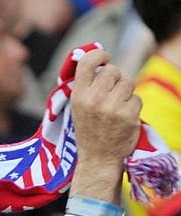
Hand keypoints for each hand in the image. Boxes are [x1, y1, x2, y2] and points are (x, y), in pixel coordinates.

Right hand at [70, 49, 141, 203]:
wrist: (98, 160)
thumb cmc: (89, 133)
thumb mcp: (78, 109)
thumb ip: (86, 87)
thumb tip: (99, 63)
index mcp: (79, 96)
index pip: (88, 61)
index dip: (100, 55)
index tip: (106, 58)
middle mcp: (94, 99)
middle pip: (113, 70)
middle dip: (115, 79)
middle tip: (111, 94)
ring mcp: (112, 107)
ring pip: (127, 83)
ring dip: (125, 94)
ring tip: (117, 109)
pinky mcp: (128, 115)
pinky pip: (137, 98)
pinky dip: (133, 108)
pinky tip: (124, 119)